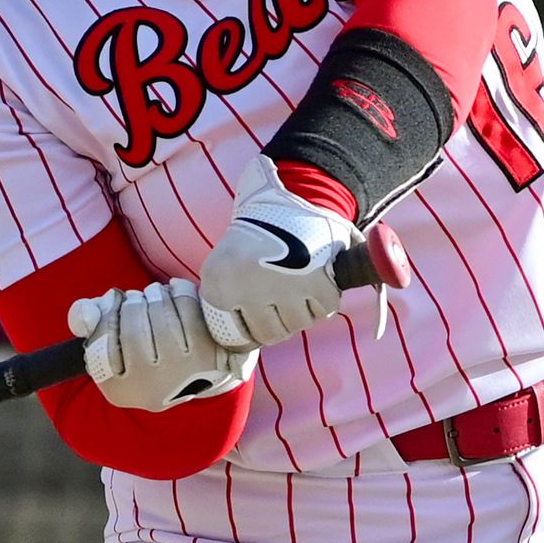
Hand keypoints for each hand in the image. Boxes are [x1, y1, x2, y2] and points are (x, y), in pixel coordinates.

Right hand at [71, 278, 257, 410]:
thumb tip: (86, 316)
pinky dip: (179, 293)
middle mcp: (148, 391)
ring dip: (155, 295)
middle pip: (132, 330)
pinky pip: (187, 313)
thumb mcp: (110, 335)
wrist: (202, 365)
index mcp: (118, 391)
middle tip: (139, 296)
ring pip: (159, 318)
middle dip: (133, 302)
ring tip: (156, 293)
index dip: (108, 312)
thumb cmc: (147, 345)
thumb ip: (85, 319)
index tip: (116, 300)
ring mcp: (181, 377)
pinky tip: (175, 291)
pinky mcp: (208, 359)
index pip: (101, 343)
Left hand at [201, 183, 365, 347]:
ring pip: (297, 323)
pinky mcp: (315, 284)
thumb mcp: (229, 255)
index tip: (265, 310)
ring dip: (304, 307)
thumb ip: (226, 297)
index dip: (256, 326)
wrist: (297, 193)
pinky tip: (318, 275)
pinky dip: (325, 296)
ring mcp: (280, 288)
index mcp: (217, 283)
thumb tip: (236, 349)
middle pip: (270, 333)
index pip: (238, 335)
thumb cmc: (264, 226)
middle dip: (282, 317)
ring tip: (301, 280)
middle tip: (286, 292)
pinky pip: (323, 309)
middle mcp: (245, 289)